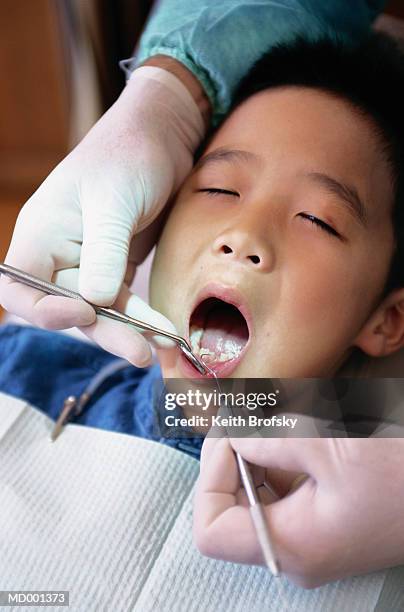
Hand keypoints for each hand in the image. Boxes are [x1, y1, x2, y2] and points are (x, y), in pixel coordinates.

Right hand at [0, 66, 204, 364]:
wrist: (162, 140)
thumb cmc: (129, 155)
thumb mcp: (115, 201)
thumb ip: (104, 251)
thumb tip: (96, 301)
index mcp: (43, 234)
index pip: (18, 287)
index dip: (43, 310)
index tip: (84, 311)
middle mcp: (60, 253)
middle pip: (68, 307)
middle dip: (103, 330)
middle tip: (139, 352)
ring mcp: (90, 262)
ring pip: (100, 309)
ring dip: (128, 330)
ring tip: (158, 347)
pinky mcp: (117, 266)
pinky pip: (124, 300)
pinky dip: (142, 316)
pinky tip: (163, 329)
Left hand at [194, 434, 403, 587]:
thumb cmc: (397, 476)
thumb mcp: (327, 449)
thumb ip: (267, 440)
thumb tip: (230, 432)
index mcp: (291, 545)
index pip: (211, 531)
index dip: (211, 479)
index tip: (230, 439)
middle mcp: (293, 552)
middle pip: (229, 511)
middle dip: (229, 459)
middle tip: (239, 419)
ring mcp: (306, 540)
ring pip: (252, 499)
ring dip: (251, 456)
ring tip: (263, 421)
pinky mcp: (318, 524)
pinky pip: (278, 494)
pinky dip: (274, 461)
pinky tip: (287, 435)